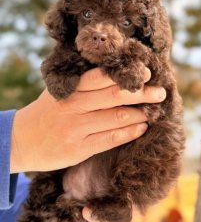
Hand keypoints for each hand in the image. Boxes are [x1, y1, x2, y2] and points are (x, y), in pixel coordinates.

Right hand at [10, 67, 165, 172]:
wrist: (19, 141)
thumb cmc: (47, 112)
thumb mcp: (59, 92)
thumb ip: (84, 84)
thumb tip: (117, 76)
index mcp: (70, 89)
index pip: (102, 77)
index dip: (126, 74)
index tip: (147, 73)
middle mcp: (74, 106)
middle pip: (114, 96)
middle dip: (142, 94)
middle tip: (160, 93)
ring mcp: (76, 128)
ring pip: (116, 117)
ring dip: (140, 113)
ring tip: (154, 111)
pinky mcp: (79, 149)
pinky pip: (111, 138)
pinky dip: (130, 132)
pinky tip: (142, 128)